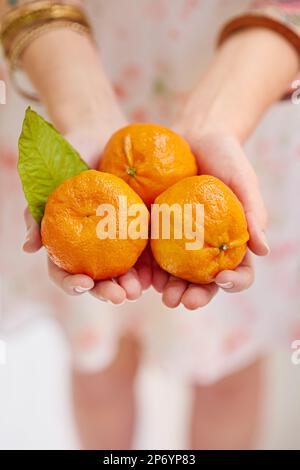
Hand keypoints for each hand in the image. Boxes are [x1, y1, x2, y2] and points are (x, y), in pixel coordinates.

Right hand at [23, 121, 145, 303]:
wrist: (101, 137)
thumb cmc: (69, 158)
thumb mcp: (49, 182)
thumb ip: (37, 213)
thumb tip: (30, 248)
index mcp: (68, 243)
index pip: (65, 272)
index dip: (71, 283)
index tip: (84, 283)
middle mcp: (92, 247)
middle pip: (97, 279)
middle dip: (106, 292)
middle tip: (119, 297)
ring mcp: (117, 240)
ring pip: (123, 272)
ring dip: (130, 285)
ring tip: (139, 289)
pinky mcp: (140, 230)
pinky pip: (146, 253)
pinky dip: (151, 267)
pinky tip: (157, 274)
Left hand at [152, 129, 268, 309]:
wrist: (193, 137)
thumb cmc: (225, 158)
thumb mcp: (242, 179)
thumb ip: (253, 211)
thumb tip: (263, 251)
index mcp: (232, 243)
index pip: (239, 272)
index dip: (234, 282)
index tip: (222, 278)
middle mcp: (206, 249)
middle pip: (205, 282)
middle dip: (196, 296)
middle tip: (183, 301)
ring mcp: (180, 244)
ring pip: (176, 276)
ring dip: (169, 289)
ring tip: (160, 293)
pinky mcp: (156, 233)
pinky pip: (151, 255)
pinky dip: (146, 269)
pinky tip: (139, 275)